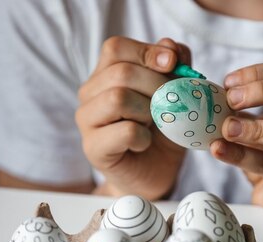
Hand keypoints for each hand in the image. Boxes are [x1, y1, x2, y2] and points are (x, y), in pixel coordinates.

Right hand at [76, 36, 188, 199]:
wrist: (155, 174)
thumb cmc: (162, 133)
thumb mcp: (175, 96)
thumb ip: (173, 68)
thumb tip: (171, 46)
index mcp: (105, 75)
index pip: (116, 48)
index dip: (147, 51)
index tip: (172, 64)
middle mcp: (89, 94)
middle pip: (121, 72)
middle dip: (156, 85)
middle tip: (172, 103)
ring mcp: (87, 121)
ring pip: (118, 98)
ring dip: (148, 111)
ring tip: (154, 124)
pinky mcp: (93, 148)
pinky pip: (124, 131)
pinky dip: (144, 137)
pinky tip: (144, 144)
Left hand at [211, 61, 262, 210]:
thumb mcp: (262, 126)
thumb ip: (243, 111)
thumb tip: (209, 96)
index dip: (257, 72)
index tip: (228, 82)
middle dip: (260, 91)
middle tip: (229, 99)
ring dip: (256, 127)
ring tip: (226, 128)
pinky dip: (241, 156)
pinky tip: (219, 150)